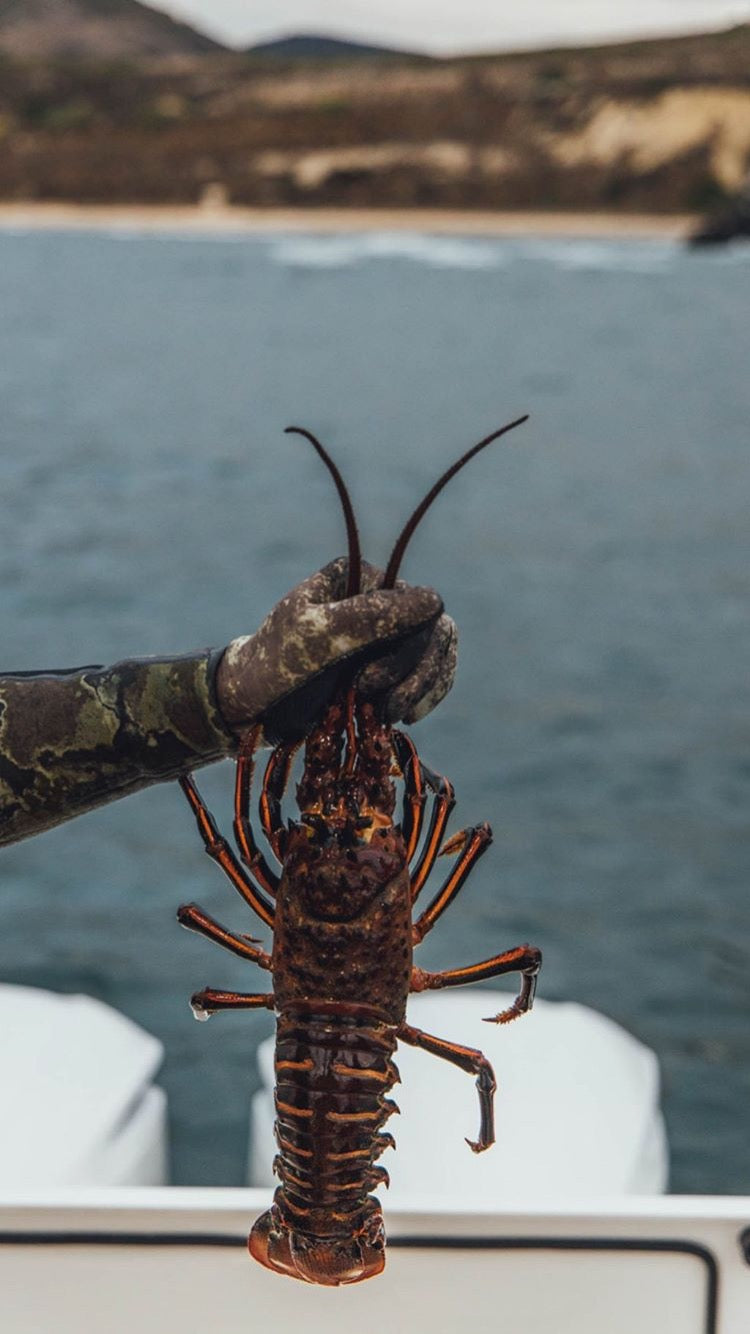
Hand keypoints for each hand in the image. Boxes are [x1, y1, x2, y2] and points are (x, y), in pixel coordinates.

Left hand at [215, 558, 456, 742]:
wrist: (253, 708)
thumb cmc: (276, 667)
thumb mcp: (316, 637)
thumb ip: (372, 616)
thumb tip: (436, 601)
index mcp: (360, 578)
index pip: (416, 605)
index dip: (404, 647)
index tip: (366, 681)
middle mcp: (378, 600)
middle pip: (432, 632)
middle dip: (408, 675)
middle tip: (369, 699)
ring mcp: (387, 635)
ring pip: (439, 654)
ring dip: (418, 690)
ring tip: (385, 714)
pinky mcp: (393, 668)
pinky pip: (435, 676)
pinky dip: (426, 698)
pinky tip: (404, 717)